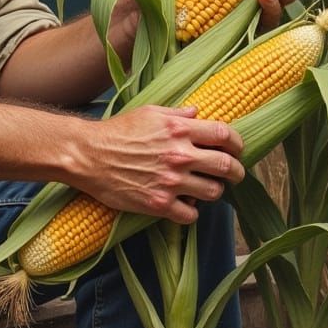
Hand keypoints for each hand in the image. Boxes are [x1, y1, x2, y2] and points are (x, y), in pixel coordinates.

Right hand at [80, 104, 244, 223]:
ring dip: (214, 190)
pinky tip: (184, 203)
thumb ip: (177, 113)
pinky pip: (191, 214)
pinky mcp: (159, 204)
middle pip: (227, 166)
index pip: (225, 135)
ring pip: (214, 192)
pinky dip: (191, 210)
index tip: (237, 149)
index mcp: (179, 129)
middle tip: (234, 174)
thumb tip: (198, 113)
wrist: (89, 155)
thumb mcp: (148, 113)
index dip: (238, 143)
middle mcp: (179, 155)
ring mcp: (171, 182)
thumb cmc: (118, 131)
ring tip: (204, 187)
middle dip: (236, 172)